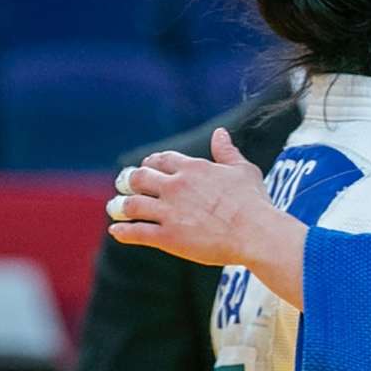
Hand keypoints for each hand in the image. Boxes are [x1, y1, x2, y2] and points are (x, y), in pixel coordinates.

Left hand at [107, 128, 273, 267]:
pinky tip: (116, 231)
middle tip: (127, 185)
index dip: (151, 163)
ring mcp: (169, 212)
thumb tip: (220, 133)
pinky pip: (137, 232)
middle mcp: (175, 187)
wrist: (255, 233)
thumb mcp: (243, 170)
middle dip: (131, 181)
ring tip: (115, 208)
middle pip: (139, 178)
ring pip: (132, 205)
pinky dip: (123, 232)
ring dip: (120, 206)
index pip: (161, 160)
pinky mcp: (168, 237)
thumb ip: (227, 151)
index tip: (147, 167)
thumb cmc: (254, 202)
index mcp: (192, 168)